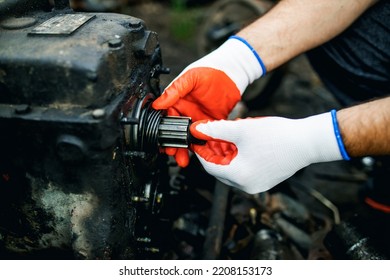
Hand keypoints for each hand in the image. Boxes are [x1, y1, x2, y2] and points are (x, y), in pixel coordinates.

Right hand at [153, 36, 264, 166]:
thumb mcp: (189, 78)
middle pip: (176, 132)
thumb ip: (174, 91)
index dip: (164, 131)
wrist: (232, 74)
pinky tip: (198, 154)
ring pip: (189, 138)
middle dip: (173, 144)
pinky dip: (201, 147)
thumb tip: (158, 104)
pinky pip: (204, 137)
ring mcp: (198, 119)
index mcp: (177, 100)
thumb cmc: (209, 70)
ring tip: (182, 160)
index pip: (167, 119)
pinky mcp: (211, 124)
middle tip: (172, 153)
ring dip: (185, 149)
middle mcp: (186, 111)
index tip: (162, 142)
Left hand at [190, 112, 344, 193]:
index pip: (210, 167)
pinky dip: (238, 159)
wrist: (307, 142)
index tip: (198, 140)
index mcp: (239, 176)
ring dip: (226, 155)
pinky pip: (244, 171)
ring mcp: (257, 185)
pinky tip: (240, 144)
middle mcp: (247, 186)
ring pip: (232, 170)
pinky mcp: (265, 181)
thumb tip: (199, 129)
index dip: (201, 152)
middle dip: (214, 153)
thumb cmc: (277, 136)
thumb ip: (216, 130)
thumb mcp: (241, 129)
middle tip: (211, 136)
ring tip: (226, 137)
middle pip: (220, 170)